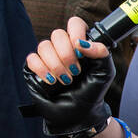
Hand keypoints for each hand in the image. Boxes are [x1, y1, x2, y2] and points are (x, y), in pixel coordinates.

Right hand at [23, 16, 114, 137]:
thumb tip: (83, 43)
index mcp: (80, 44)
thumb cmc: (92, 92)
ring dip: (56, 65)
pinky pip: (32, 59)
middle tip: (75, 71)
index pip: (74, 23)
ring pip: (44, 46)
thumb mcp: (105, 72)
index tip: (80, 49)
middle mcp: (63, 47)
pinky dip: (42, 69)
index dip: (75, 32)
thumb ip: (101, 52)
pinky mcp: (35, 68)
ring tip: (66, 80)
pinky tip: (51, 81)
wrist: (78, 114)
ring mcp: (48, 57)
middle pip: (57, 34)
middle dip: (66, 54)